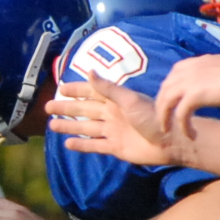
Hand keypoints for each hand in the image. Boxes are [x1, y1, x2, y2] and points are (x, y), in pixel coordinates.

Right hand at [48, 80, 181, 168]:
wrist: (171, 142)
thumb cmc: (153, 117)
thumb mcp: (129, 100)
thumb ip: (108, 89)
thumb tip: (89, 72)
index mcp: (116, 101)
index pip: (91, 92)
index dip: (77, 90)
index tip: (61, 88)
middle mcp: (112, 115)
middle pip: (84, 110)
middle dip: (67, 108)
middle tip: (48, 107)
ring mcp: (113, 131)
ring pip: (86, 127)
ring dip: (69, 126)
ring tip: (52, 125)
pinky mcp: (115, 147)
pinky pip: (94, 145)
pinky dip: (81, 145)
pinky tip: (68, 144)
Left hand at [155, 53, 219, 137]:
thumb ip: (211, 75)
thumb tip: (214, 83)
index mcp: (193, 62)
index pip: (171, 77)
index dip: (168, 91)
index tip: (171, 103)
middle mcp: (186, 70)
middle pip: (164, 90)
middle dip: (162, 106)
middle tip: (164, 120)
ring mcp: (187, 82)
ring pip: (165, 103)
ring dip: (164, 118)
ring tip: (168, 131)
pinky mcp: (193, 96)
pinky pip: (180, 115)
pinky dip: (183, 127)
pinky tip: (190, 135)